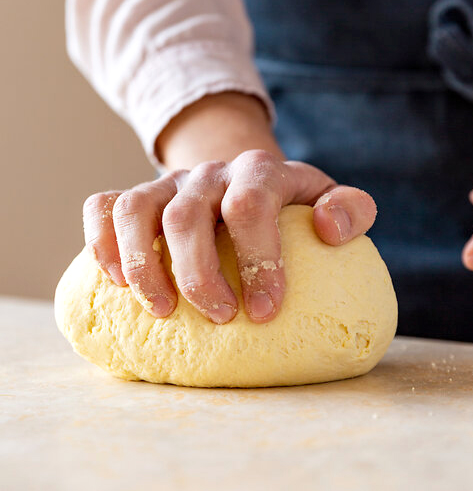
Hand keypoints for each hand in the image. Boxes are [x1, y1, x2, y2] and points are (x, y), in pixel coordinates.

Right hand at [83, 150, 376, 323]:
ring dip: (144, 264)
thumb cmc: (292, 207)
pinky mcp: (138, 197)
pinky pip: (103, 206)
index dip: (257, 258)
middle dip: (199, 273)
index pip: (251, 204)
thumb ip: (352, 209)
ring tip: (162, 312)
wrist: (246, 178)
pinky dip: (102, 244)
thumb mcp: (330, 200)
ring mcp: (168, 183)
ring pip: (137, 209)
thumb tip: (330, 229)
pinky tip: (119, 283)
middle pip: (188, 213)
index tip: (266, 312)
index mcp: (260, 171)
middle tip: (219, 319)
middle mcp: (210, 172)